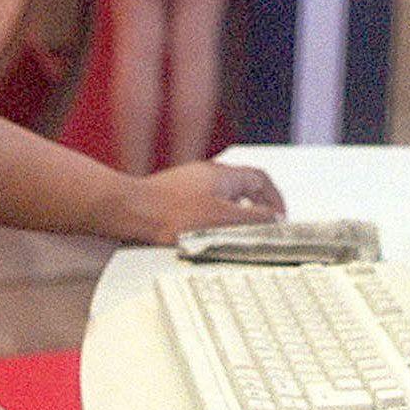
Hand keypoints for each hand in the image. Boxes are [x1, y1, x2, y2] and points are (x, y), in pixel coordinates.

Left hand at [95, 159, 285, 244]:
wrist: (130, 212)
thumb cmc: (169, 214)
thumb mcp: (223, 219)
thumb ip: (253, 219)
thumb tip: (274, 220)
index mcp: (222, 174)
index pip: (260, 178)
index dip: (275, 198)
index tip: (279, 217)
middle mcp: (205, 174)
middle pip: (242, 186)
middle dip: (256, 206)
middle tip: (262, 226)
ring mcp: (187, 184)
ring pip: (222, 196)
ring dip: (235, 213)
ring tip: (237, 234)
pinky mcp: (172, 197)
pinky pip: (203, 205)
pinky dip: (213, 218)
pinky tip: (206, 235)